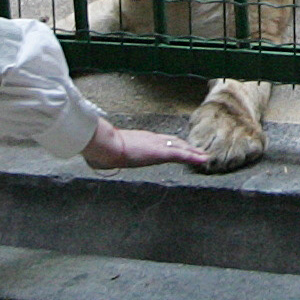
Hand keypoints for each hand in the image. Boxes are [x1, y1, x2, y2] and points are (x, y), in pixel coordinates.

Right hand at [81, 118, 211, 170]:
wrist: (104, 144)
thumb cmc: (102, 148)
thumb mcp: (105, 152)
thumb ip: (104, 155)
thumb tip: (94, 159)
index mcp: (140, 139)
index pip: (159, 140)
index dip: (171, 143)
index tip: (179, 146)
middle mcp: (151, 139)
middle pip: (173, 142)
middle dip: (186, 147)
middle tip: (198, 151)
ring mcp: (156, 145)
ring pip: (180, 147)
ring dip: (193, 152)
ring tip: (204, 156)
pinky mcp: (160, 152)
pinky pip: (181, 154)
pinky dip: (193, 157)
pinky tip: (203, 159)